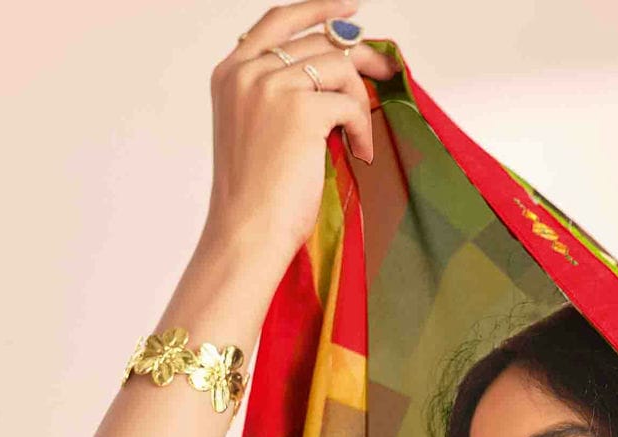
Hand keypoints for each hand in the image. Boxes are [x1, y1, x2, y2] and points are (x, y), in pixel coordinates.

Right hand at [203, 2, 396, 277]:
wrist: (246, 233)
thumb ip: (279, 94)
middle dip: (360, 57)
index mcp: (231, 72)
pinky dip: (362, 128)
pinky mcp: (300, 109)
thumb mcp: (256, 130)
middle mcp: (247, 71)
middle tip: (386, 74)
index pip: (277, 21)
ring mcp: (272, 86)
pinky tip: (359, 153)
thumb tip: (334, 73)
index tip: (350, 8)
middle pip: (319, 41)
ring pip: (339, 67)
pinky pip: (350, 103)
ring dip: (360, 103)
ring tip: (359, 139)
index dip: (318, 8)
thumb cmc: (255, 197)